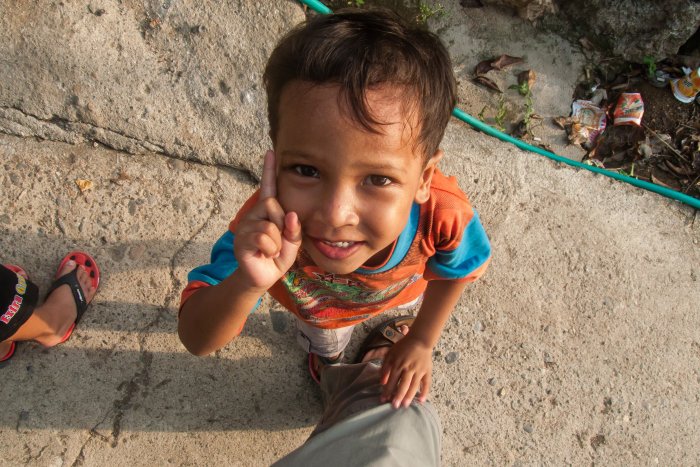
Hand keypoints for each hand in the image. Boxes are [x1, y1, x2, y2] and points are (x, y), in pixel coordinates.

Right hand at [234, 150, 301, 290]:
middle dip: (282, 226)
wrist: (263, 278)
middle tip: (277, 242)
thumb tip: (291, 215)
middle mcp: (254, 215)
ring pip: (270, 225)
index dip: (269, 170)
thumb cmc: (277, 257)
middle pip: (274, 205)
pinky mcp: (241, 239)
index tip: (271, 151)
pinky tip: (265, 254)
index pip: (268, 188)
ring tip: (271, 250)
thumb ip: (294, 228)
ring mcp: (246, 226)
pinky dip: (270, 249)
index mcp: (267, 213)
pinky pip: (263, 237)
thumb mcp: (292, 242)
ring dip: (277, 243)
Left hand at [380, 335, 432, 408]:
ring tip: (405, 405)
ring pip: (414, 385)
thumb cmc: (403, 347)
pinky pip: (426, 383)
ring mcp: (419, 370)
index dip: (387, 390)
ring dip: (409, 396)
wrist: (419, 339)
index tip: (383, 399)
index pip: (392, 380)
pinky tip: (421, 401)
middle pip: (403, 384)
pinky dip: (424, 392)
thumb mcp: (390, 354)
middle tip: (394, 406)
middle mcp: (409, 368)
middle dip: (398, 396)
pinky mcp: (427, 371)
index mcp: (399, 364)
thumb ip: (385, 367)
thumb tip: (381, 382)